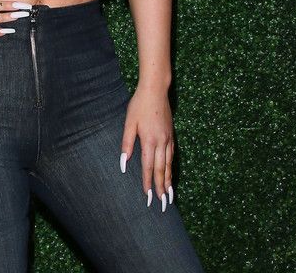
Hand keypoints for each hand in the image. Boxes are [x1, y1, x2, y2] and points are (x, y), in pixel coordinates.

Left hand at [120, 84, 174, 210]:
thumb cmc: (139, 105)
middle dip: (161, 188)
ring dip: (169, 181)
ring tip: (170, 195)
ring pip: (169, 164)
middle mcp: (161, 142)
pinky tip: (171, 174)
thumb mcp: (129, 122)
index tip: (148, 197)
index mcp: (149, 140)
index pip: (148, 167)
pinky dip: (171, 167)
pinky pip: (172, 156)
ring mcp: (168, 139)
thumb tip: (123, 163)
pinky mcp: (171, 135)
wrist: (155, 90)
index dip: (147, 183)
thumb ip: (127, 143)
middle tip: (162, 204)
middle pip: (161, 169)